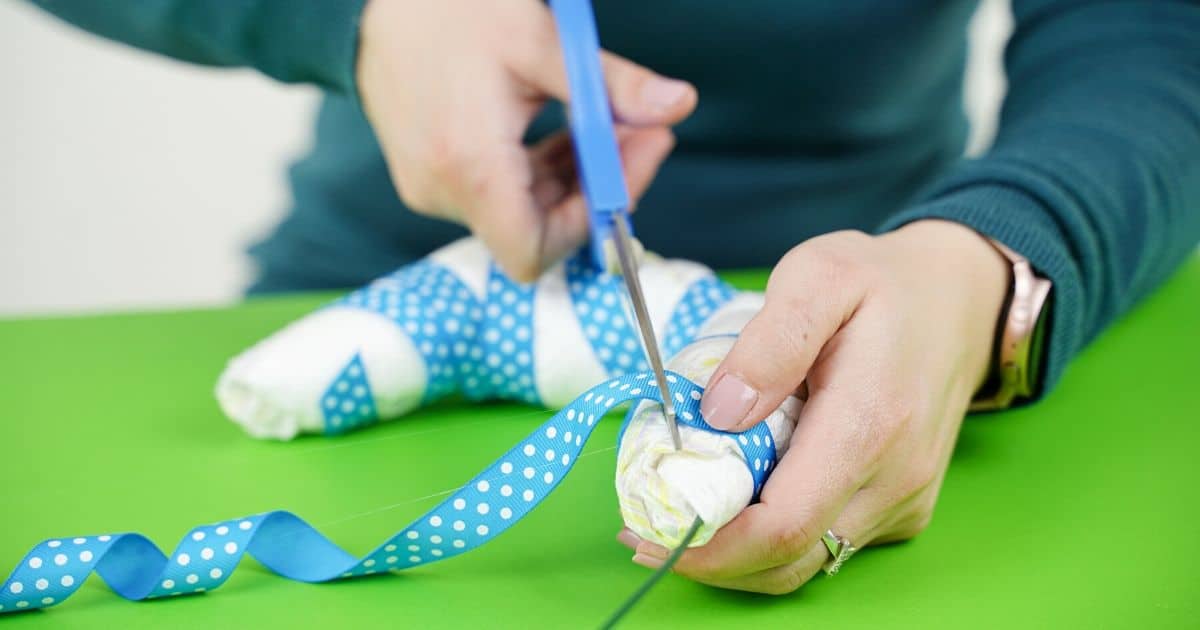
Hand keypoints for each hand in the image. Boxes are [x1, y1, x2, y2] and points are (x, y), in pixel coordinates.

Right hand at [356, 0, 696, 280]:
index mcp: (469, 165)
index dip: (592, 221)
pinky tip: (559, 127)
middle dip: (597, 187)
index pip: (535, 248)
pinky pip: (497, 196)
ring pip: (521, 213)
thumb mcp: (543, 41)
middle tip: (640, 131)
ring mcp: (430, 186)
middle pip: (536, 230)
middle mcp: (441, 189)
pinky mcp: (428, 175)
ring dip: (571, 177)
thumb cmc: (449, 11)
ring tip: (604, 120)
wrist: (368, 0)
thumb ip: (611, 86)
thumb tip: (678, 105)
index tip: (633, 161)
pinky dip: (537, 171)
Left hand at [618, 220, 1009, 592]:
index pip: (782, 525)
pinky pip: (828, 542)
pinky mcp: (902, 507)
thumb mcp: (818, 275)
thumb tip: (718, 414)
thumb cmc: (882, 282)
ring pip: (807, 561)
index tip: (648, 532)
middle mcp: (894, 478)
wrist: (961, 298)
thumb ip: (770, 342)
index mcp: (870, 424)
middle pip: (788, 560)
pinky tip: (735, 498)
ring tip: (675, 515)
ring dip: (735, 554)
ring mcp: (903, 499)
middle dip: (709, 559)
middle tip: (641, 532)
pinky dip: (772, 537)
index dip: (709, 546)